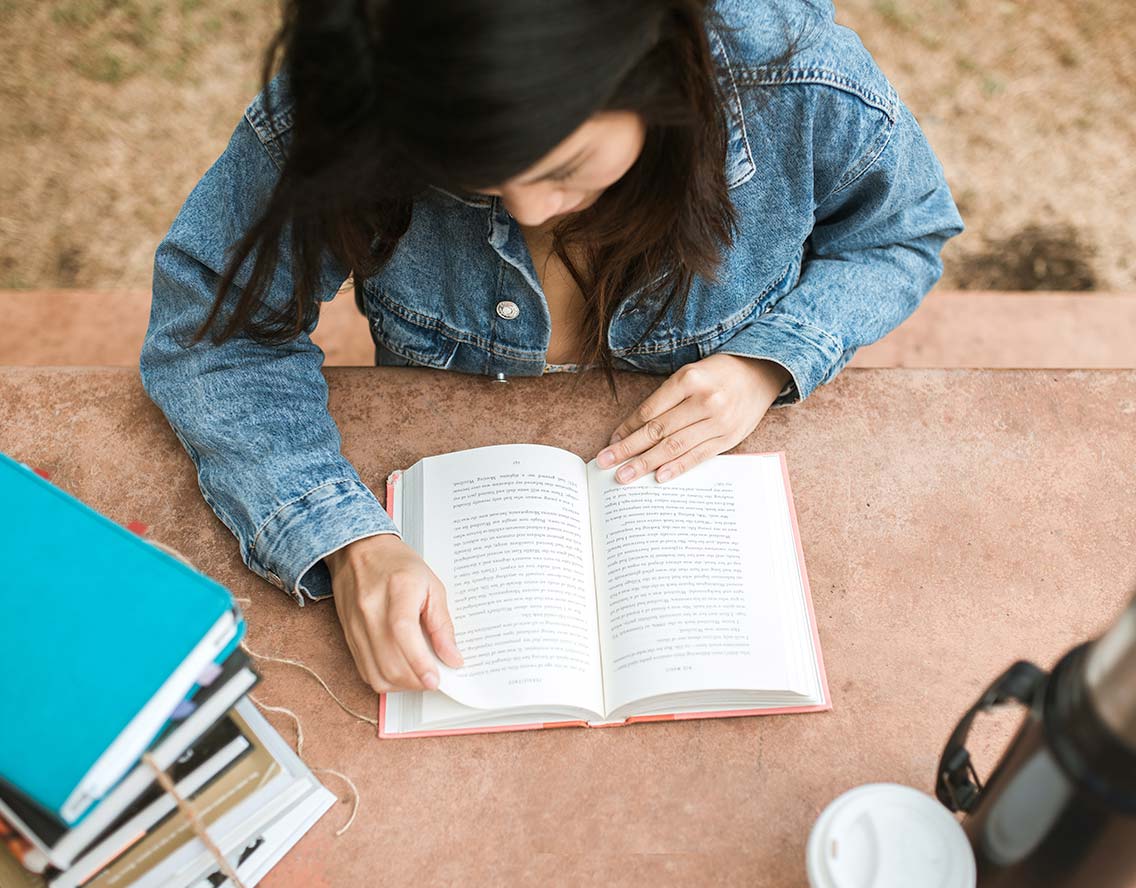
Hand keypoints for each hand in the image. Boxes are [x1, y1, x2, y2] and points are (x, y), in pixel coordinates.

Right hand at [324, 534, 462, 691]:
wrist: (359, 551)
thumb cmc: (397, 564)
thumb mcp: (432, 585)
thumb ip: (442, 624)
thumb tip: (452, 657)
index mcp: (397, 591)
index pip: (403, 632)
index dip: (420, 662)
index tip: (436, 679)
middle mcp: (370, 611)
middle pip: (389, 661)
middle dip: (416, 681)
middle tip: (434, 678)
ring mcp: (356, 627)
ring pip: (376, 673)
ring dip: (401, 685)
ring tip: (418, 676)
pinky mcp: (349, 638)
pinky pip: (365, 671)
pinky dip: (385, 679)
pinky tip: (400, 670)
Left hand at [596, 354, 789, 483]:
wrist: (760, 372)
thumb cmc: (717, 374)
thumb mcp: (690, 375)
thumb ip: (665, 400)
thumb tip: (631, 431)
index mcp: (689, 379)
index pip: (650, 410)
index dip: (627, 428)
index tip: (611, 442)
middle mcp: (704, 399)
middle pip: (658, 430)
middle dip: (628, 449)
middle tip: (605, 463)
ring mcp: (718, 420)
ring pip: (675, 446)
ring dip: (646, 463)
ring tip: (624, 476)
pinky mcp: (729, 437)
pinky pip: (698, 455)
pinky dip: (677, 467)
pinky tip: (659, 477)